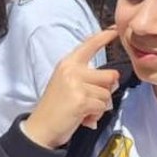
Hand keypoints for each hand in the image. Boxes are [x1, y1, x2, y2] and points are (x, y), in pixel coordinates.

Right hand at [22, 29, 121, 149]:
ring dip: (100, 106)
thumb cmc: (56, 107)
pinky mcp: (81, 100)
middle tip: (91, 100)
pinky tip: (83, 118)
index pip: (89, 45)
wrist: (41, 127)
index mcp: (68, 63)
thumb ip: (88, 77)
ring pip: (107, 93)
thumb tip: (113, 82)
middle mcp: (72, 70)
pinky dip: (96, 115)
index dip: (104, 36)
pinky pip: (102, 106)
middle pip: (110, 75)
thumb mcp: (67, 84)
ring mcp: (76, 84)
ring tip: (84, 110)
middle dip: (106, 91)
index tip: (115, 29)